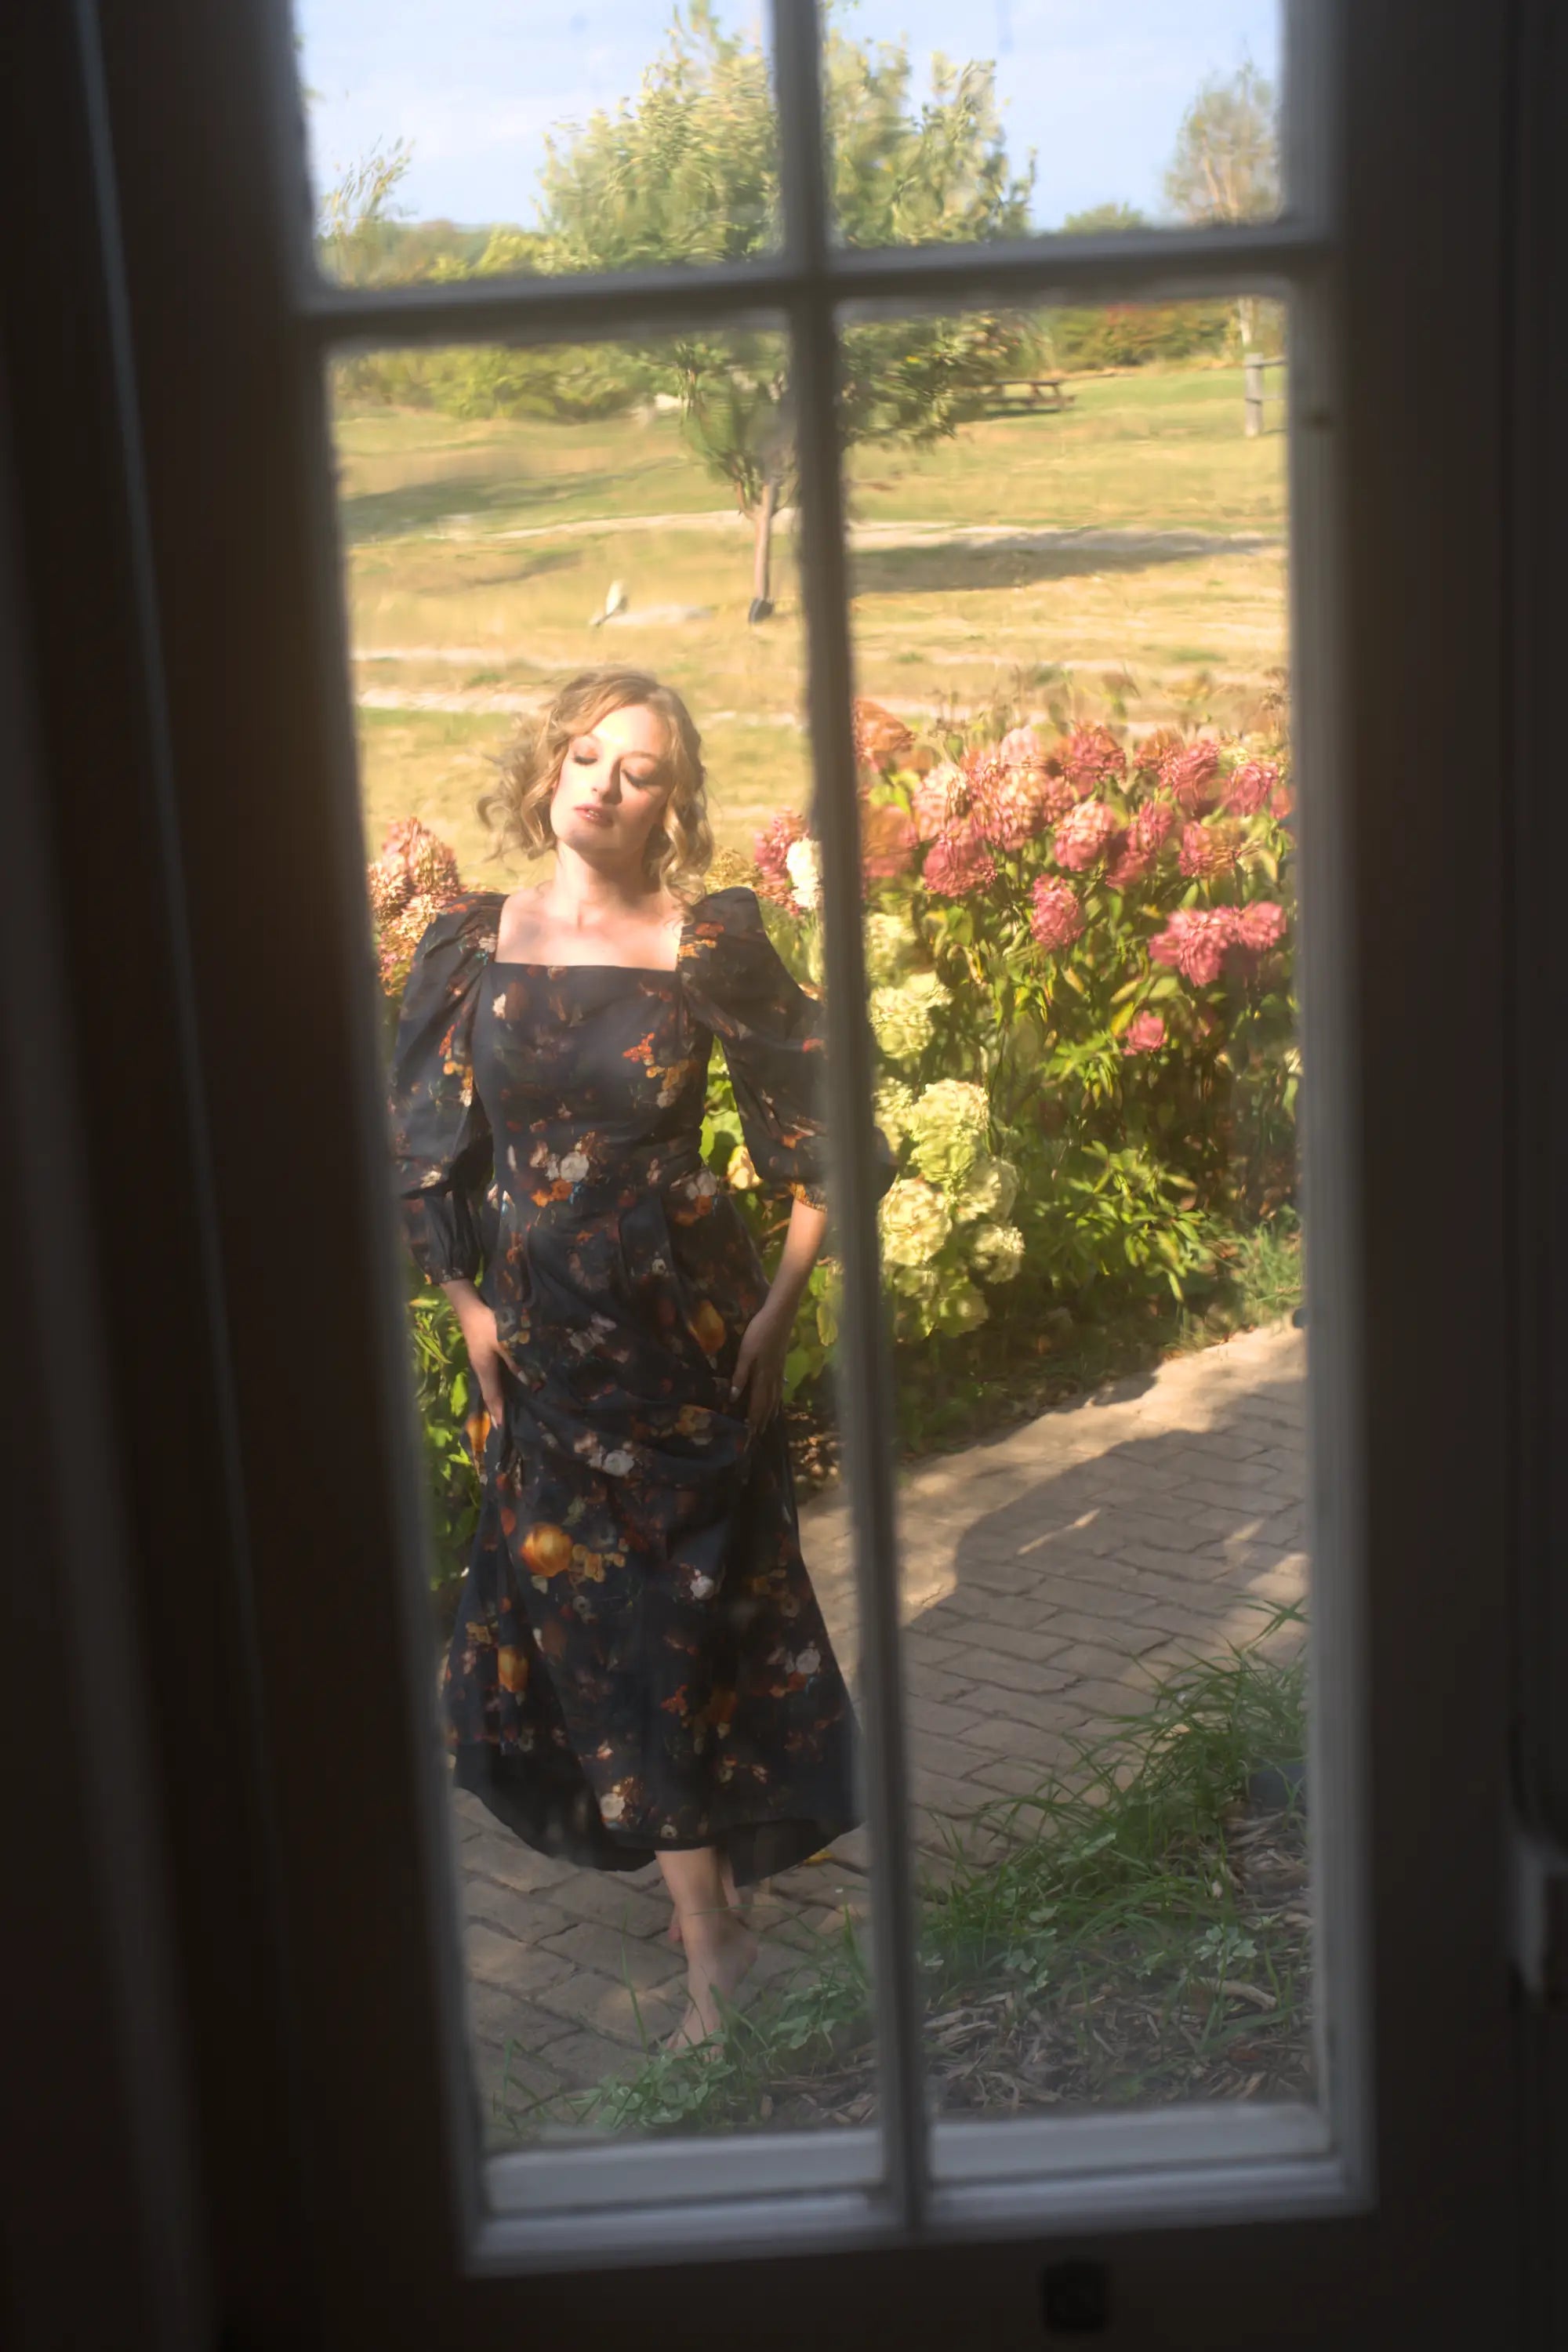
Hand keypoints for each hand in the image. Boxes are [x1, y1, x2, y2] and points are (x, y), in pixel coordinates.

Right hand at [444, 1283, 510, 1434]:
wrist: (469, 1306)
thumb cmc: (487, 1324)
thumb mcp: (504, 1341)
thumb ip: (515, 1361)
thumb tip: (527, 1382)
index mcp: (484, 1369)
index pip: (493, 1396)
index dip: (499, 1413)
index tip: (503, 1430)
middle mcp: (480, 1369)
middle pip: (490, 1394)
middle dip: (498, 1410)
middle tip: (507, 1427)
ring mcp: (481, 1362)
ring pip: (491, 1386)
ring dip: (498, 1399)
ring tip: (508, 1413)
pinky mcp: (484, 1355)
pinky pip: (492, 1377)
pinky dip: (499, 1387)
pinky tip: (507, 1388)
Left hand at [729, 1299, 790, 1434]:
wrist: (780, 1317)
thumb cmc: (759, 1333)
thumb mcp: (745, 1354)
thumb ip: (740, 1376)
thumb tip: (732, 1398)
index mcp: (762, 1377)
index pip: (757, 1403)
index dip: (753, 1418)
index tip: (750, 1433)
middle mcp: (772, 1378)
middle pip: (768, 1403)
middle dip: (763, 1419)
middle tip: (759, 1433)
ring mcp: (779, 1371)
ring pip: (775, 1396)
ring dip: (771, 1410)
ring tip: (769, 1421)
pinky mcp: (781, 1363)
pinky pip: (779, 1387)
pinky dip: (778, 1398)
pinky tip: (777, 1397)